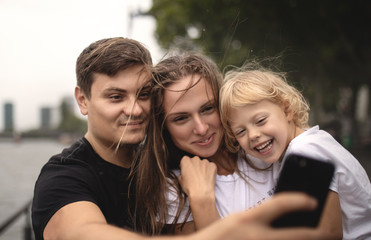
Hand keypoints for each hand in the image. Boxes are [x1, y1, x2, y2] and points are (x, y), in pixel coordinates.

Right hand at [178, 156, 216, 200]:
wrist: (201, 194)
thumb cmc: (189, 188)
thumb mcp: (180, 180)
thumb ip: (182, 173)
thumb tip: (184, 173)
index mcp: (186, 161)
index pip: (185, 160)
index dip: (186, 166)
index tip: (187, 171)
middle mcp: (195, 159)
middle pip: (195, 160)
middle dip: (195, 166)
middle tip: (195, 175)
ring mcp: (205, 161)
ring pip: (203, 163)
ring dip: (202, 168)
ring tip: (202, 178)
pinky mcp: (213, 165)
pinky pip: (211, 166)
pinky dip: (210, 170)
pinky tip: (208, 178)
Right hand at [191, 193, 321, 239]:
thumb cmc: (221, 233)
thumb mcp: (239, 218)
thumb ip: (261, 216)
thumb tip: (287, 215)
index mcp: (248, 218)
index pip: (280, 203)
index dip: (299, 200)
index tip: (313, 200)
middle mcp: (256, 235)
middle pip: (297, 235)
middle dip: (315, 233)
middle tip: (324, 230)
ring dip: (303, 239)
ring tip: (310, 235)